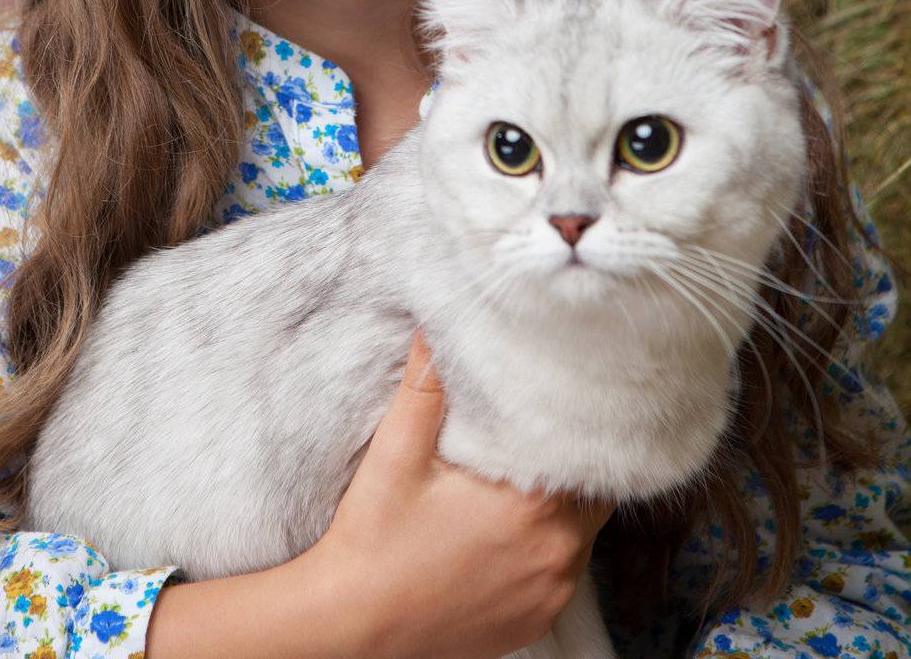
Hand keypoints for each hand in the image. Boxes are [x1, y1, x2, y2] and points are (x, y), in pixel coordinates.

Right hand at [299, 326, 615, 658]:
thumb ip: (426, 384)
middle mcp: (558, 553)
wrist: (354, 624)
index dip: (578, 421)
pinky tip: (511, 528)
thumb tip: (438, 325)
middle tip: (538, 432)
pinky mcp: (538, 620)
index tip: (563, 396)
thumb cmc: (375, 538)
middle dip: (571, 460)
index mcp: (532, 505)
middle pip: (594, 489)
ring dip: (562, 504)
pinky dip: (549, 546)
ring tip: (523, 476)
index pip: (589, 450)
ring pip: (583, 530)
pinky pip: (564, 570)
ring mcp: (552, 592)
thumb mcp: (397, 451)